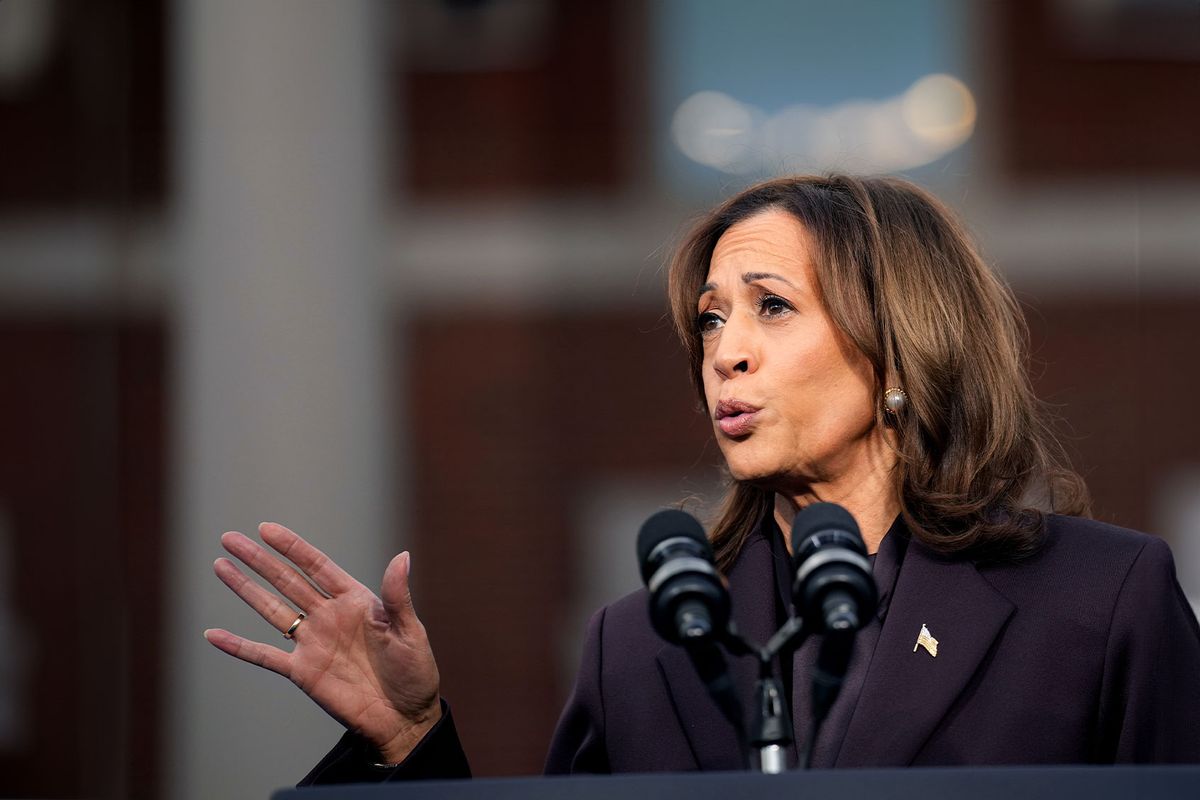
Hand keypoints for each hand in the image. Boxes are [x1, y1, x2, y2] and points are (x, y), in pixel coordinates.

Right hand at [205, 522, 440, 763]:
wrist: (404, 717)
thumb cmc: (414, 671)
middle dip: (258, 560)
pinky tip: (214, 635)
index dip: (291, 547)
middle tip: (230, 538)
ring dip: (245, 589)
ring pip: (271, 609)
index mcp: (355, 600)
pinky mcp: (303, 672)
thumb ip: (398, 596)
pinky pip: (264, 656)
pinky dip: (239, 646)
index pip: (317, 566)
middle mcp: (329, 616)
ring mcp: (313, 643)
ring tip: (220, 566)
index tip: (266, 529)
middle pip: (286, 581)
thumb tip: (402, 555)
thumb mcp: (410, 631)